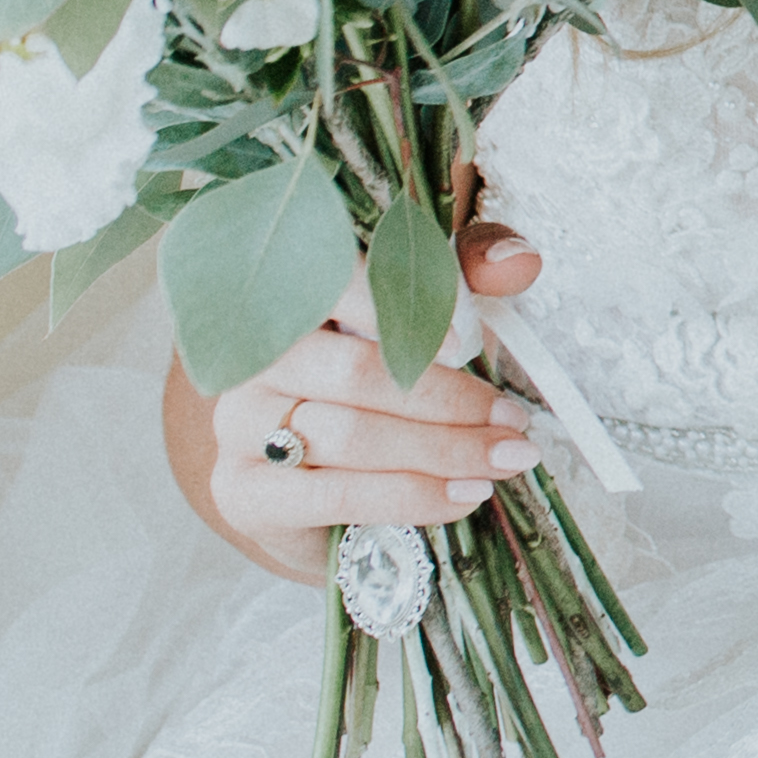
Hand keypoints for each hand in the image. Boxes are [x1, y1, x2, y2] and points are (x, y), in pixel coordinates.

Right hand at [196, 216, 546, 585]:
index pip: (329, 288)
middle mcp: (254, 363)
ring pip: (351, 435)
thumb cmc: (376, 395)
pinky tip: (464, 495)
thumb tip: (518, 261)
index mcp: (291, 305)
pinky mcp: (245, 495)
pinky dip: (413, 495)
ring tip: (505, 460)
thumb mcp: (421, 327)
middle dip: (448, 400)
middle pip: (356, 374)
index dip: (395, 311)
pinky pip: (340, 493)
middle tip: (514, 422)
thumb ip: (465, 279)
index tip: (462, 345)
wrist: (314, 496)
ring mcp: (239, 430)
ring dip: (443, 450)